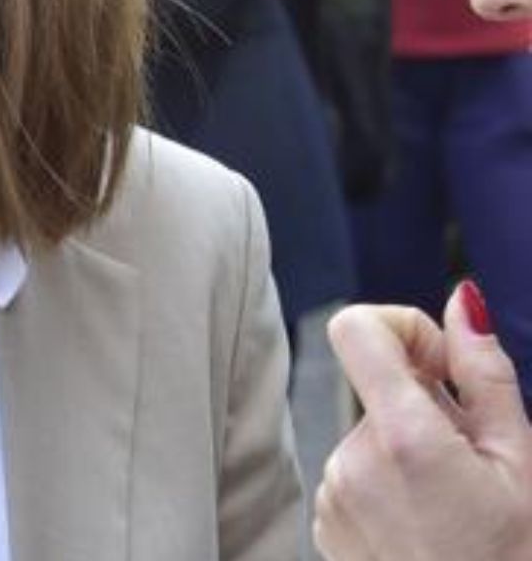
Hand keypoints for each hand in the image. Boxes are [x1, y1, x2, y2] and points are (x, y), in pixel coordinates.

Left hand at [314, 283, 531, 559]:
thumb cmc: (513, 556)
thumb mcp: (521, 461)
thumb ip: (484, 373)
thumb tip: (461, 301)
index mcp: (403, 437)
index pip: (355, 327)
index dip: (402, 327)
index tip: (441, 363)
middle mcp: (352, 459)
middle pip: (375, 388)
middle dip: (425, 405)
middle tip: (473, 458)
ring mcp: (333, 493)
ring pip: (369, 434)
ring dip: (408, 449)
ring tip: (453, 500)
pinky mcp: (325, 521)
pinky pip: (354, 473)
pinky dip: (387, 483)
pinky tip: (427, 521)